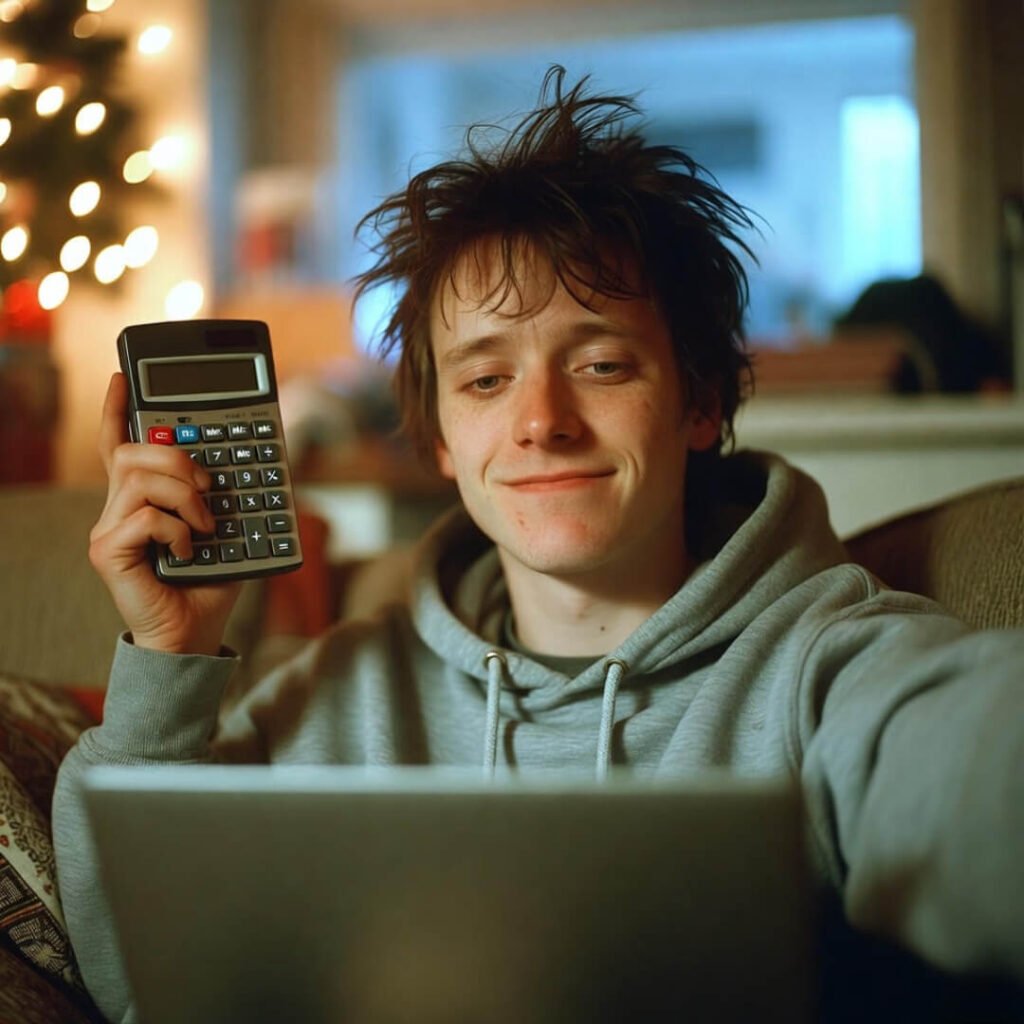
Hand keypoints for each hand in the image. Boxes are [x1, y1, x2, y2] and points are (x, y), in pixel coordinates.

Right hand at [89, 372, 241, 654]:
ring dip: (186, 496)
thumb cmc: (210, 583)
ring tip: (207, 526)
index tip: (121, 378)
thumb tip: (255, 463)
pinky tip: (189, 551)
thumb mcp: (228, 529)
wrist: (195, 634)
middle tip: (210, 488)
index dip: (119, 411)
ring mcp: (108, 529)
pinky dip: (179, 530)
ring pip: (138, 476)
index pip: (121, 445)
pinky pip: (145, 515)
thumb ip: (227, 496)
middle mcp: (118, 509)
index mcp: (143, 499)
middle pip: (132, 451)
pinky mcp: (106, 550)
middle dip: (179, 459)